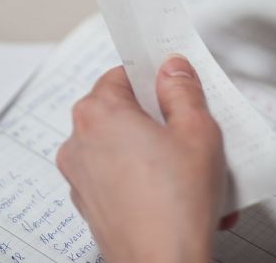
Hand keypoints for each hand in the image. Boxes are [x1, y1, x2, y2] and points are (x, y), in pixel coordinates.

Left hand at [57, 56, 236, 262]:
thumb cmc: (174, 207)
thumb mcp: (196, 131)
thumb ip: (182, 90)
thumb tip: (172, 69)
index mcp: (97, 112)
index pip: (122, 75)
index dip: (152, 79)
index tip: (172, 87)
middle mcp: (78, 139)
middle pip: (120, 110)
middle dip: (156, 119)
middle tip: (187, 131)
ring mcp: (79, 173)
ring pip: (119, 145)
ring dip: (151, 151)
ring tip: (188, 170)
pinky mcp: (87, 200)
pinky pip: (115, 175)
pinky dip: (141, 177)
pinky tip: (174, 192)